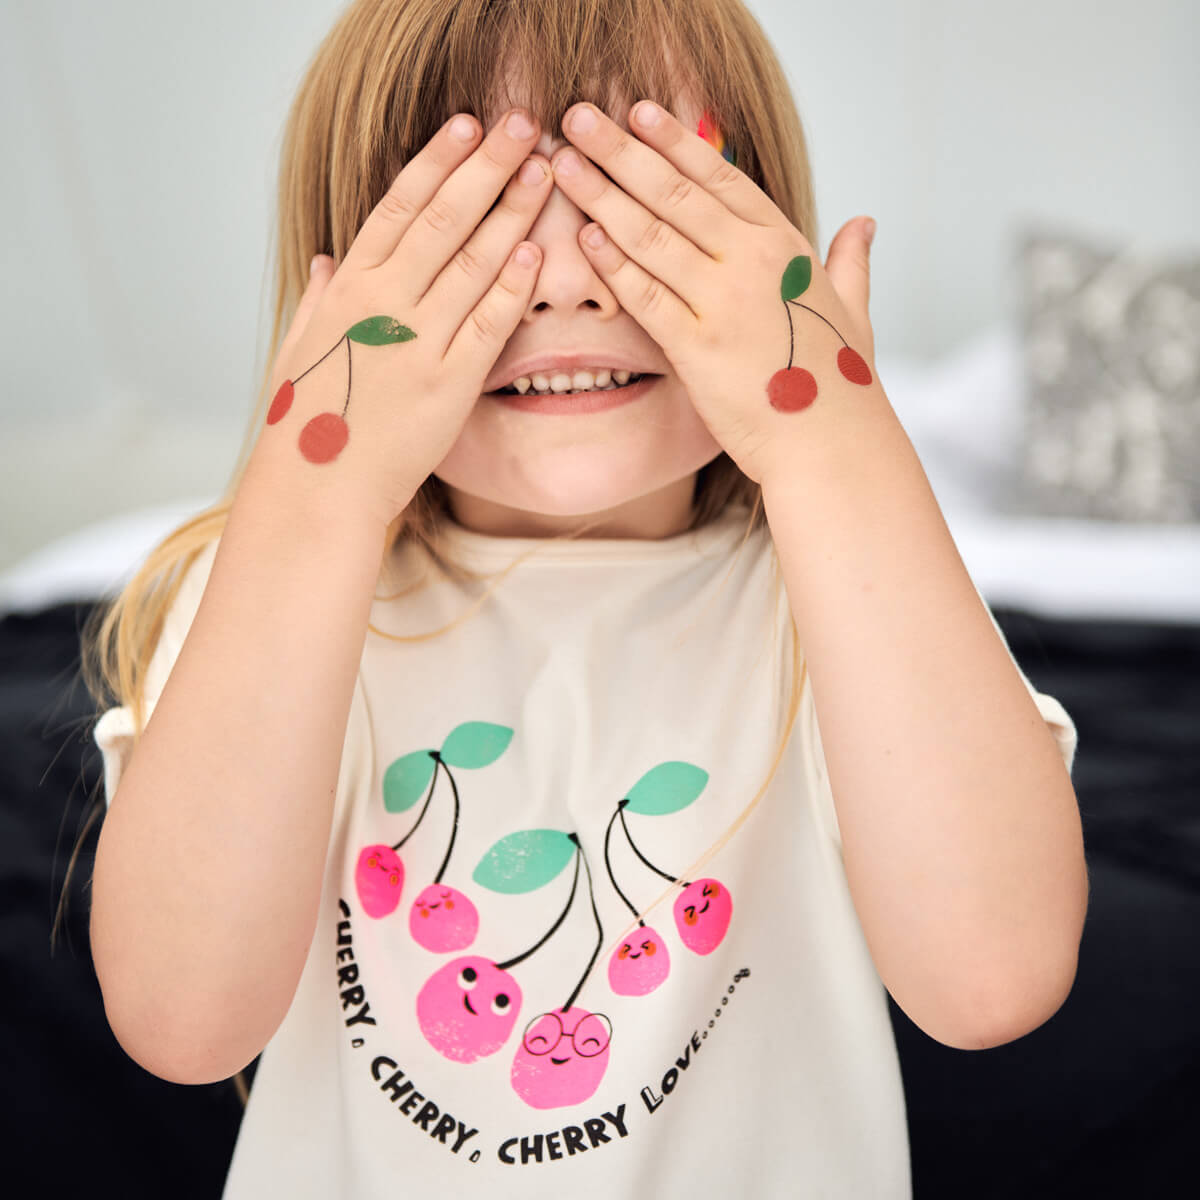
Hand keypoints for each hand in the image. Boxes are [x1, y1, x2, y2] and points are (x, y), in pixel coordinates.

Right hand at [262, 107, 553, 527]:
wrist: (319, 487)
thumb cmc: (307, 420)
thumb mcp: (301, 347)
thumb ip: (320, 297)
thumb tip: (329, 258)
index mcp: (348, 287)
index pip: (400, 206)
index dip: (438, 161)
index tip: (468, 124)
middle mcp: (384, 304)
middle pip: (444, 219)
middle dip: (487, 167)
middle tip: (524, 125)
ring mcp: (419, 341)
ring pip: (473, 262)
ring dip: (512, 212)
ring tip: (544, 171)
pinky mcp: (450, 383)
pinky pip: (488, 325)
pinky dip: (511, 286)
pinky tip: (535, 252)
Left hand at [549, 100, 881, 486]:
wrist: (832, 445)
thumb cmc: (842, 383)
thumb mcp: (855, 309)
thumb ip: (851, 261)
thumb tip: (864, 222)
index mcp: (786, 245)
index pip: (720, 177)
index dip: (675, 141)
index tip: (638, 110)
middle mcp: (753, 262)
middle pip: (675, 193)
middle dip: (621, 150)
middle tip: (578, 116)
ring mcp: (722, 302)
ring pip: (651, 235)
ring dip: (602, 195)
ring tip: (564, 162)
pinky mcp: (696, 347)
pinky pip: (645, 295)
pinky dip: (613, 263)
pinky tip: (583, 235)